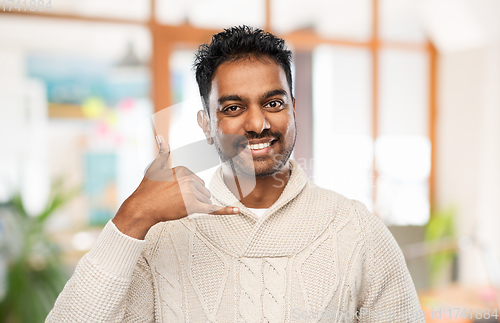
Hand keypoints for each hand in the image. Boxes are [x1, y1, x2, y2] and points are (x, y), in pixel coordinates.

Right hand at [112, 134, 238, 238]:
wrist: (142, 208)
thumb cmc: (147, 190)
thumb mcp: (155, 167)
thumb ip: (162, 152)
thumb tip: (161, 136)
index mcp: (183, 169)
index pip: (196, 180)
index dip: (185, 189)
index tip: (171, 191)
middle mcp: (189, 179)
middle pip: (202, 190)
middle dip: (191, 197)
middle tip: (173, 200)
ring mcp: (191, 193)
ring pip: (204, 199)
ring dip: (194, 205)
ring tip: (176, 205)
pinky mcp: (193, 207)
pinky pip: (212, 209)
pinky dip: (225, 211)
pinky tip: (236, 211)